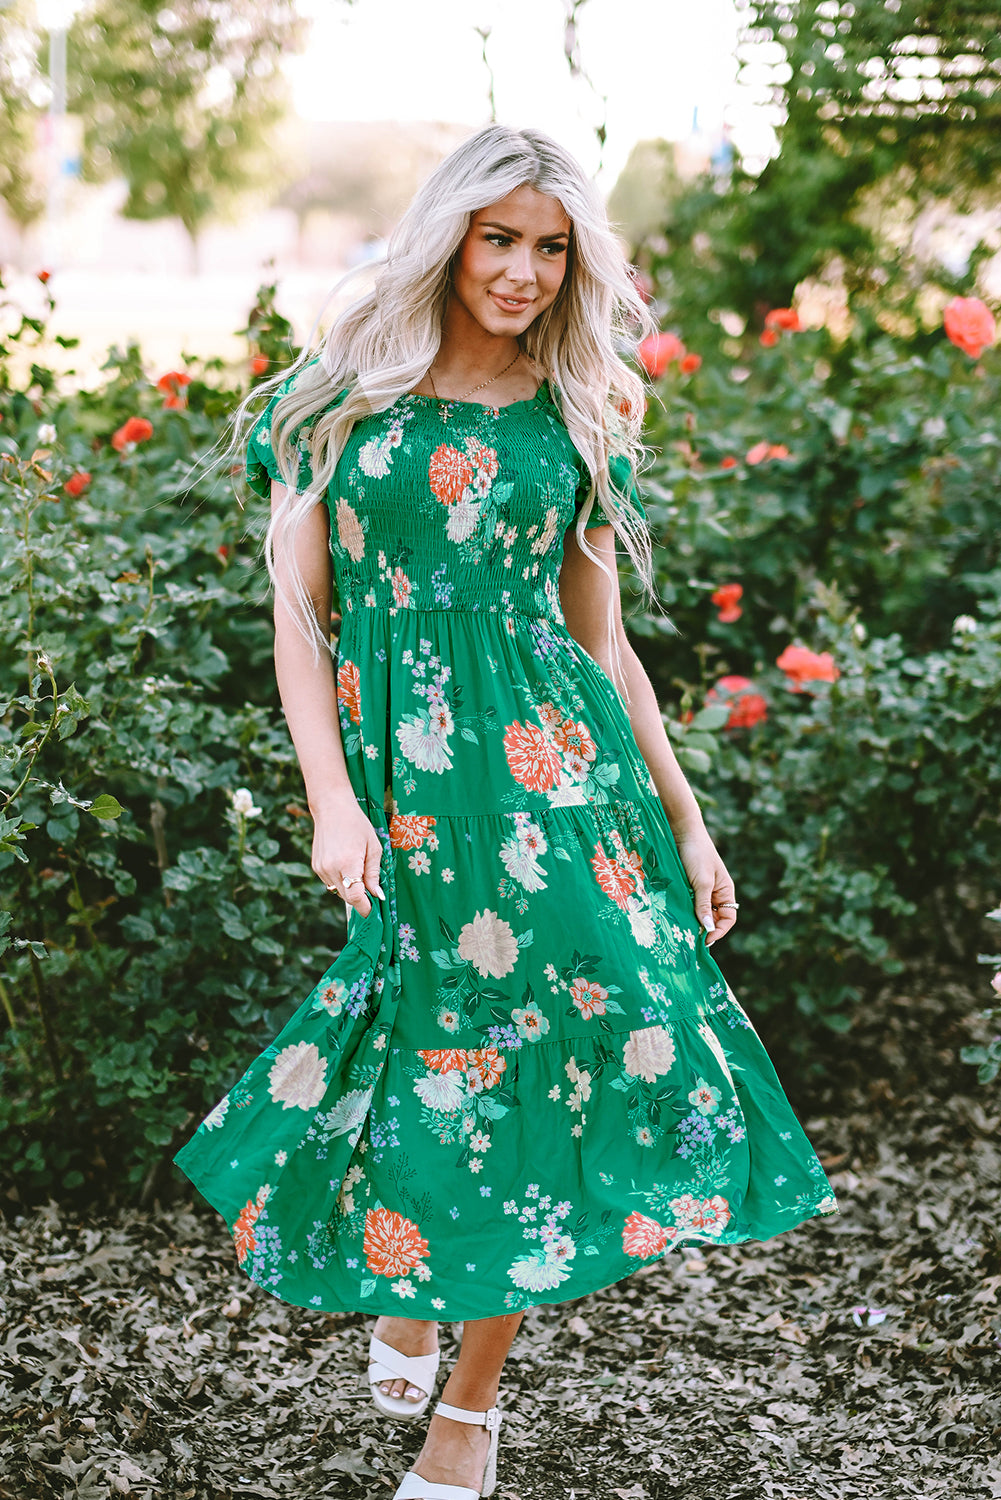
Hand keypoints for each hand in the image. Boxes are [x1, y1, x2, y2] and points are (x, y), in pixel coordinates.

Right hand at [311, 797, 384, 917]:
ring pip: (338, 891)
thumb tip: (377, 895)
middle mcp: (331, 868)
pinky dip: (340, 880)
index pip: (355, 897)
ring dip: (350, 888)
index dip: (365, 907)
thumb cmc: (357, 825)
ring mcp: (321, 868)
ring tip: (357, 868)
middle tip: (372, 892)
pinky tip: (345, 863)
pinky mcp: (316, 867)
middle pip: (347, 897)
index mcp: (348, 863)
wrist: (332, 809)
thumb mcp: (373, 847)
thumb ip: (374, 873)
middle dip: (360, 899)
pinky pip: (331, 882)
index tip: (373, 911)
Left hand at [672, 823, 737, 947]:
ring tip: (681, 931)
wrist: (681, 832)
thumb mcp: (702, 882)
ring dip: (691, 921)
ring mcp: (700, 889)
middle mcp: (714, 892)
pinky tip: (674, 917)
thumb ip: (704, 906)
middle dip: (704, 929)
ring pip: (698, 912)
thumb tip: (708, 929)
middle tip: (689, 940)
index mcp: (725, 891)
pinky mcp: (686, 886)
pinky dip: (683, 911)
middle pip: (713, 918)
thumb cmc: (697, 854)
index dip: (719, 931)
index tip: (705, 940)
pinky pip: (687, 904)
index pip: (728, 918)